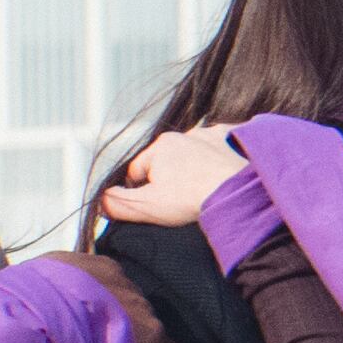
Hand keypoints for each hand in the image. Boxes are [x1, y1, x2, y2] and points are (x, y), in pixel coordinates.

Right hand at [97, 125, 246, 228]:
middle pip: (167, 162)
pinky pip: (224, 147)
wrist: (241, 193)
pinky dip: (222, 159)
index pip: (138, 172)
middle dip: (170, 181)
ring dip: (196, 170)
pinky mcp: (237, 140)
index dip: (141, 193)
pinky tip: (224, 176)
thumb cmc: (192, 200)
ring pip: (195, 155)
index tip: (157, 208)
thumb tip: (100, 201)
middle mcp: (186, 134)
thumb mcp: (146, 207)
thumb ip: (116, 204)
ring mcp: (214, 135)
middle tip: (183, 204)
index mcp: (161, 146)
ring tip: (205, 193)